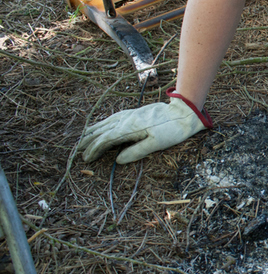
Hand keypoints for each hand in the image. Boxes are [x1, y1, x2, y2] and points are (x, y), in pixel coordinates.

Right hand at [78, 88, 212, 163]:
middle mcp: (125, 120)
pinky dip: (102, 124)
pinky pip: (112, 118)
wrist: (181, 112)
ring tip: (83, 139)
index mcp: (129, 128)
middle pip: (101, 131)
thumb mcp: (156, 143)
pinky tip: (100, 126)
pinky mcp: (133, 113)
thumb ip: (136, 151)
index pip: (105, 140)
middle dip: (89, 142)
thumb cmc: (171, 130)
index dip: (94, 149)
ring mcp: (128, 115)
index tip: (87, 158)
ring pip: (105, 123)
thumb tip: (118, 160)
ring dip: (93, 132)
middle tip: (78, 152)